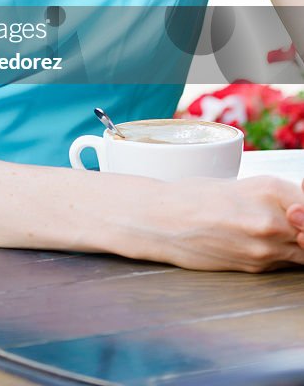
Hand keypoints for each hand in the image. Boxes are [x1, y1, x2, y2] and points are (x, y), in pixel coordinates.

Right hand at [149, 175, 303, 272]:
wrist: (162, 220)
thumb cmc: (196, 196)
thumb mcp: (244, 185)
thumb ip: (280, 198)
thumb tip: (302, 208)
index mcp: (271, 188)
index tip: (299, 210)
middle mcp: (273, 219)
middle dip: (302, 227)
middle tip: (290, 223)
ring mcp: (266, 247)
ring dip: (297, 243)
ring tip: (277, 233)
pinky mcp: (256, 266)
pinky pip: (286, 262)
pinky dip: (284, 255)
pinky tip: (266, 244)